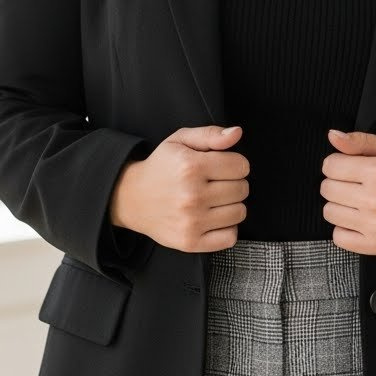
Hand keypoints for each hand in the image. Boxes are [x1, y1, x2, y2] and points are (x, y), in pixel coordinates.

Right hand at [108, 124, 248, 252]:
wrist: (132, 198)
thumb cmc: (161, 167)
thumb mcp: (180, 141)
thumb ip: (211, 134)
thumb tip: (236, 132)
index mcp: (190, 166)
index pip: (241, 166)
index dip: (235, 164)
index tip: (222, 167)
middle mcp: (191, 195)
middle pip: (242, 189)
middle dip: (233, 183)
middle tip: (215, 184)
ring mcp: (191, 221)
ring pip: (240, 213)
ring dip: (231, 205)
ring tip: (213, 200)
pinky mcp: (190, 242)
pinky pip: (230, 237)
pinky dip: (227, 229)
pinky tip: (213, 218)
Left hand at [321, 129, 375, 255]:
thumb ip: (361, 141)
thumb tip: (332, 136)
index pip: (330, 166)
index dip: (337, 165)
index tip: (349, 169)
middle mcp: (375, 199)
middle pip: (327, 189)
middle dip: (337, 184)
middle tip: (356, 186)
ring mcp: (375, 224)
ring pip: (329, 212)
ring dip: (339, 206)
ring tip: (358, 203)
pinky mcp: (375, 245)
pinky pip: (338, 237)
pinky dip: (344, 229)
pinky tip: (359, 221)